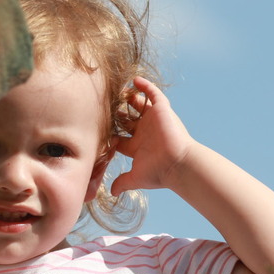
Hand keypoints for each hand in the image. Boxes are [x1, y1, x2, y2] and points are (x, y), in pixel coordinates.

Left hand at [110, 77, 195, 195]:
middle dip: (117, 112)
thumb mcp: (136, 178)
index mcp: (136, 146)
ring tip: (117, 90)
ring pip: (139, 104)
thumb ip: (123, 182)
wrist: (177, 164)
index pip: (120, 137)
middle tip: (103, 105)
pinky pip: (153, 94)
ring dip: (129, 97)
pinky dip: (145, 86)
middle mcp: (144, 132)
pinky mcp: (162, 110)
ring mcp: (153, 120)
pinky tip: (135, 80)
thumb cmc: (158, 172)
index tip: (96, 127)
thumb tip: (112, 192)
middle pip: (127, 119)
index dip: (109, 132)